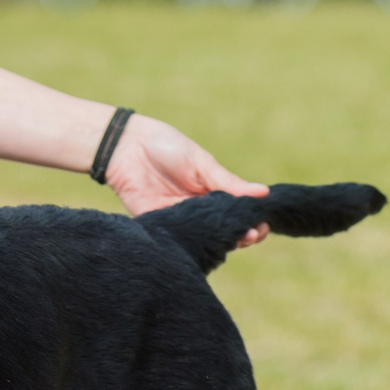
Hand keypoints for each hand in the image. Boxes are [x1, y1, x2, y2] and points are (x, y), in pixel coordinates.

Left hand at [104, 115, 269, 245]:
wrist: (126, 145)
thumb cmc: (166, 147)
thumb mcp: (201, 163)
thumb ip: (228, 182)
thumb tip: (263, 194)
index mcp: (212, 193)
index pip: (237, 213)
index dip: (251, 221)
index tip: (262, 225)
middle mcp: (198, 210)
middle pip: (224, 230)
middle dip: (242, 235)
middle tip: (252, 235)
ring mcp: (179, 219)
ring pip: (205, 239)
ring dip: (221, 243)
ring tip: (236, 240)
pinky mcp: (158, 225)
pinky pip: (179, 239)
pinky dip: (193, 244)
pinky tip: (205, 244)